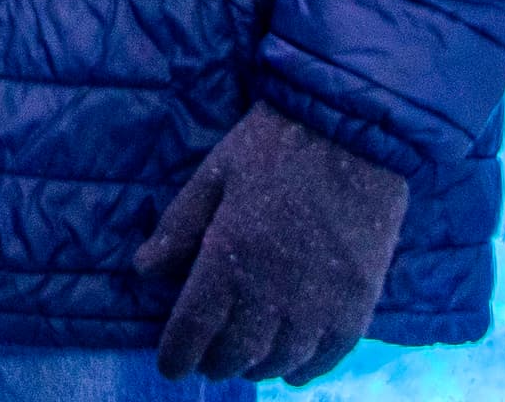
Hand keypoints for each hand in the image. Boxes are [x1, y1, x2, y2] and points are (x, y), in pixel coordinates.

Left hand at [134, 102, 410, 383]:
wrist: (352, 133)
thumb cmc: (273, 146)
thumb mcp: (213, 176)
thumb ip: (178, 227)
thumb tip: (144, 270)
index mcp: (229, 257)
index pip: (195, 327)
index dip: (177, 353)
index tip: (169, 366)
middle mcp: (274, 292)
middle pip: (236, 350)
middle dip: (214, 362)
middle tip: (203, 362)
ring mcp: (321, 302)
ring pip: (280, 358)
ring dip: (255, 367)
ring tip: (240, 363)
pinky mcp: (360, 302)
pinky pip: (329, 354)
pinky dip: (305, 369)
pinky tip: (289, 371)